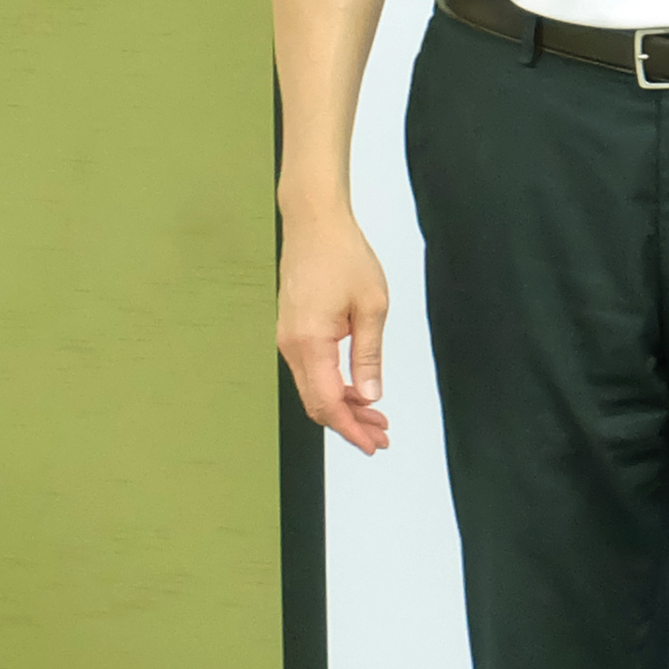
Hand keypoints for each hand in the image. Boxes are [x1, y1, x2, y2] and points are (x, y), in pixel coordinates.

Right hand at [278, 204, 394, 454]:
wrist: (314, 223)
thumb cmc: (343, 255)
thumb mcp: (371, 306)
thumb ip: (369, 355)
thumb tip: (370, 396)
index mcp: (310, 343)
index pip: (328, 403)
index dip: (350, 429)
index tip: (373, 444)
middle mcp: (291, 346)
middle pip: (317, 403)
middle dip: (349, 424)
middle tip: (381, 435)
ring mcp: (288, 338)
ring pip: (313, 389)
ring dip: (343, 406)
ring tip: (375, 417)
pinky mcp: (292, 330)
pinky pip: (311, 371)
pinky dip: (333, 386)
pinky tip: (356, 389)